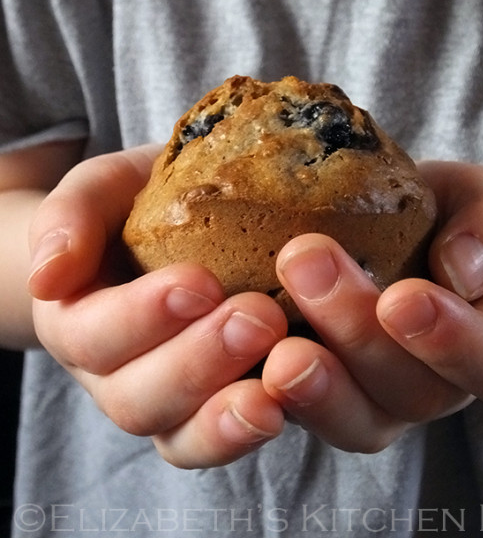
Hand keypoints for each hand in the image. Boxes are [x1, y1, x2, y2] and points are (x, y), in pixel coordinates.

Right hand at [29, 146, 287, 467]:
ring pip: (180, 435)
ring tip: (281, 374)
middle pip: (137, 400)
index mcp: (78, 319)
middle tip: (257, 317)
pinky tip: (287, 403)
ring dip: (227, 414)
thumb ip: (70, 217)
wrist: (180, 218)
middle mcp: (116, 374)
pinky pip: (223, 440)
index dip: (142, 318)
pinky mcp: (219, 405)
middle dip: (197, 363)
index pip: (94, 336)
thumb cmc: (136, 201)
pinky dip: (250, 431)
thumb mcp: (103, 189)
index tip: (199, 283)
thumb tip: (49, 276)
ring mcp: (168, 400)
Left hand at [261, 161, 482, 451]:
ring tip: (263, 329)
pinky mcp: (295, 400)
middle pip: (406, 395)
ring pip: (343, 423)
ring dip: (305, 385)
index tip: (403, 297)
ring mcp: (361, 404)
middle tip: (305, 259)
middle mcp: (425, 390)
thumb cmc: (439, 217)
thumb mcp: (481, 202)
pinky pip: (275, 420)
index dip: (452, 342)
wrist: (382, 231)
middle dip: (353, 333)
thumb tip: (462, 269)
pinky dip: (236, 395)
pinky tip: (207, 335)